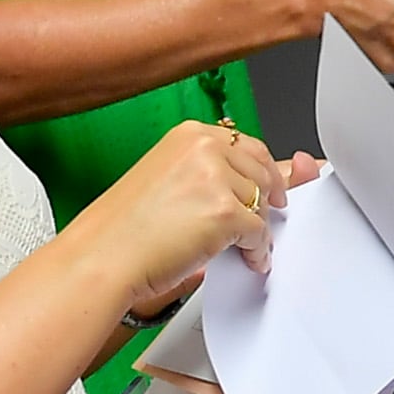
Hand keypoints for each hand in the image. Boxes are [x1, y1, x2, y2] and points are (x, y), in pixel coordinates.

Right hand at [83, 121, 313, 322]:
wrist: (101, 258)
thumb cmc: (124, 228)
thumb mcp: (173, 182)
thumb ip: (220, 173)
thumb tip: (293, 169)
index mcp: (190, 135)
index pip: (247, 147)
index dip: (262, 173)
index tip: (272, 188)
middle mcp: (205, 148)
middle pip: (262, 173)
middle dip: (263, 202)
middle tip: (255, 224)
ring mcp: (216, 178)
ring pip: (262, 204)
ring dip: (256, 230)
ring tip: (238, 246)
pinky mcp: (225, 212)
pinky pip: (259, 233)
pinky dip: (257, 251)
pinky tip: (247, 259)